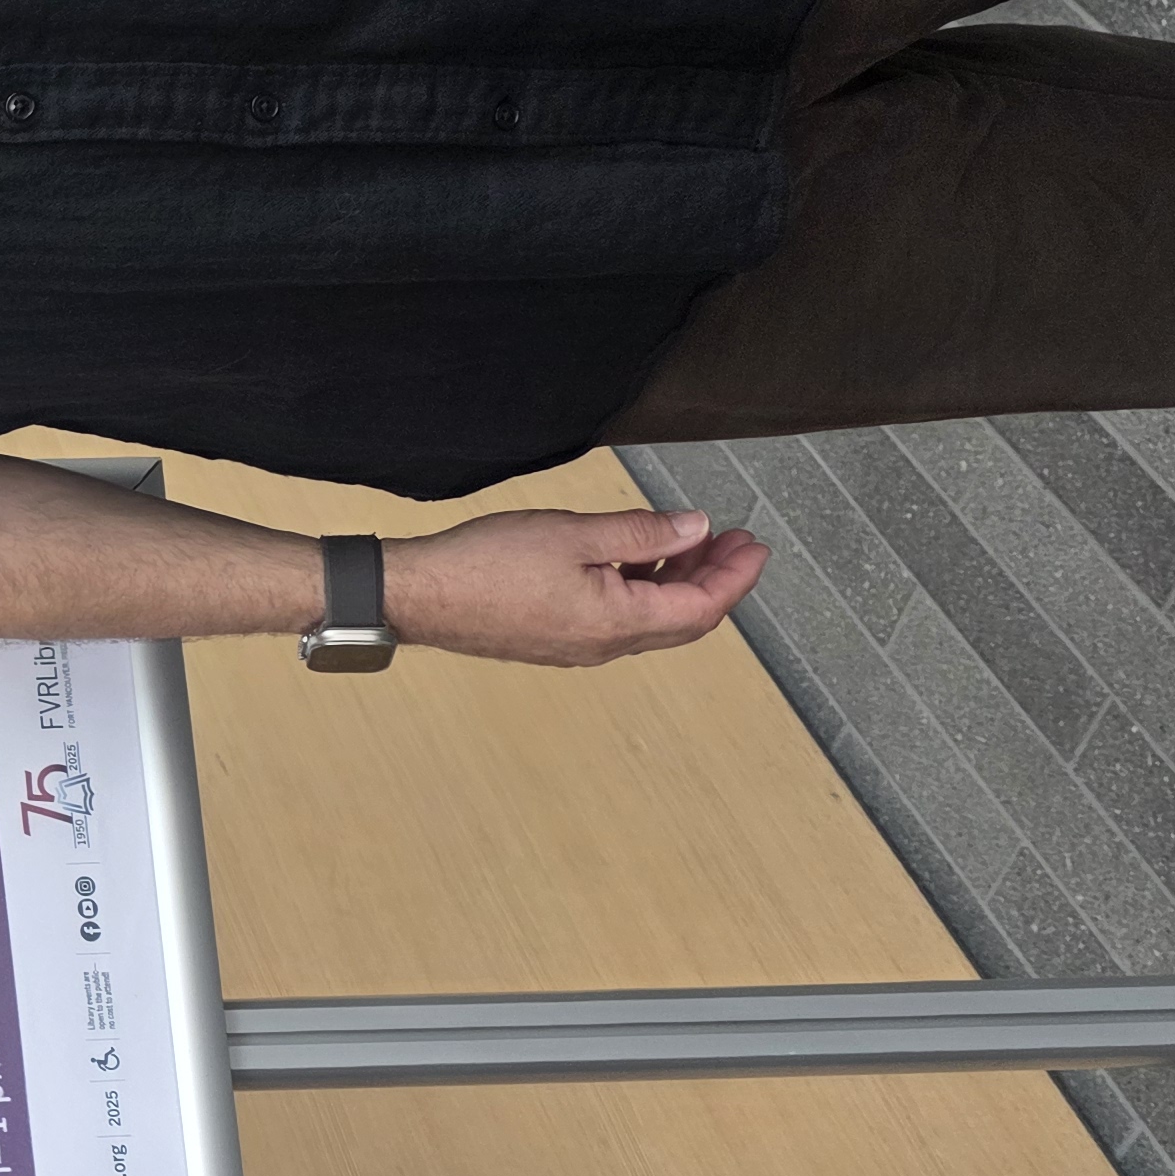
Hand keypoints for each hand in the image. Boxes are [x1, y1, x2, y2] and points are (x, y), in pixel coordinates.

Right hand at [379, 506, 768, 666]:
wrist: (420, 596)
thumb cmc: (485, 565)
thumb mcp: (574, 533)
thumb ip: (641, 533)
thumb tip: (695, 529)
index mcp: (615, 622)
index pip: (700, 608)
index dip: (735, 577)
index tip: (754, 546)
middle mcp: (603, 645)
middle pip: (682, 621)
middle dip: (715, 579)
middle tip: (735, 542)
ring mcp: (579, 646)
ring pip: (651, 620)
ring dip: (679, 583)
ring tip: (690, 542)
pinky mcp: (556, 639)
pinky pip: (618, 619)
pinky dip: (643, 589)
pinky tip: (636, 558)